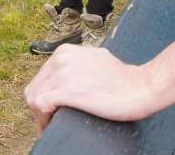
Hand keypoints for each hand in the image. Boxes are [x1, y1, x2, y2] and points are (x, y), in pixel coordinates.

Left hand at [25, 45, 155, 130]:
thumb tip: (68, 79)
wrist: (141, 87)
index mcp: (65, 52)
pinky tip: (53, 124)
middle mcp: (61, 58)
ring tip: (52, 123)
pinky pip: (40, 105)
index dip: (44, 96)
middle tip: (51, 120)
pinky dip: (43, 118)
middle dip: (40, 106)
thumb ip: (78, 65)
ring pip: (34, 97)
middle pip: (34, 88)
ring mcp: (63, 73)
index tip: (53, 109)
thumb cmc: (123, 79)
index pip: (41, 77)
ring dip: (40, 114)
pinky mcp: (67, 90)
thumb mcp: (95, 60)